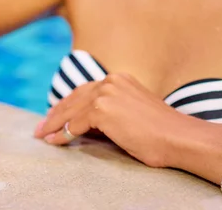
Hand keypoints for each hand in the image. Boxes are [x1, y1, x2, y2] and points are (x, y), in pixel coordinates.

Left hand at [35, 73, 183, 167]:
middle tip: (41, 127)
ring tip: (42, 135)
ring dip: (54, 123)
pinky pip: (74, 124)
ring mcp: (106, 93)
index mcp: (120, 80)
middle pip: (75, 97)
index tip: (55, 116)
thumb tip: (81, 125)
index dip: (68, 105)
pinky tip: (54, 141)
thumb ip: (108, 114)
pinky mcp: (102, 109)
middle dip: (56, 113)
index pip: (86, 91)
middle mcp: (111, 81)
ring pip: (71, 110)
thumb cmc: (161, 134)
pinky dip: (62, 134)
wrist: (179, 138)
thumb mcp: (131, 116)